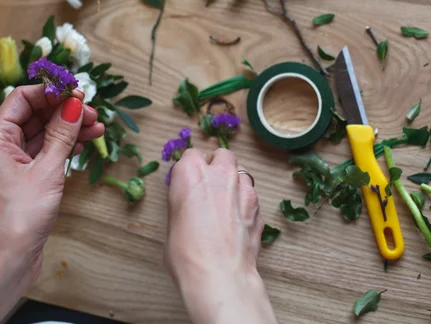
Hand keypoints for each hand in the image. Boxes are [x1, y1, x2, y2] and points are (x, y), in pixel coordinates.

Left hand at [0, 85, 104, 323]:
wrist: (6, 260)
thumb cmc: (19, 215)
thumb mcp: (46, 170)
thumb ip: (62, 134)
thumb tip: (76, 103)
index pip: (23, 98)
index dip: (51, 93)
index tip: (79, 93)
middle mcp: (2, 146)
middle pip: (36, 115)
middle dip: (65, 111)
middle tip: (94, 114)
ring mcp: (14, 163)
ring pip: (44, 134)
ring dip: (69, 129)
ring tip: (98, 128)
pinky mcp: (26, 179)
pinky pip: (47, 153)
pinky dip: (65, 147)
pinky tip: (86, 143)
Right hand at [165, 148, 276, 323]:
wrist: (219, 276)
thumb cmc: (187, 254)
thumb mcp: (172, 223)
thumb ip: (182, 202)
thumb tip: (188, 202)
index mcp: (190, 173)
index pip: (190, 155)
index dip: (189, 169)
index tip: (187, 182)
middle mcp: (219, 174)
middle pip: (221, 156)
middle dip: (215, 165)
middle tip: (208, 186)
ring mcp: (243, 188)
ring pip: (240, 172)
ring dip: (232, 181)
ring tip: (224, 202)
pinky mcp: (258, 206)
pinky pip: (251, 193)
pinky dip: (244, 200)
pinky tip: (236, 218)